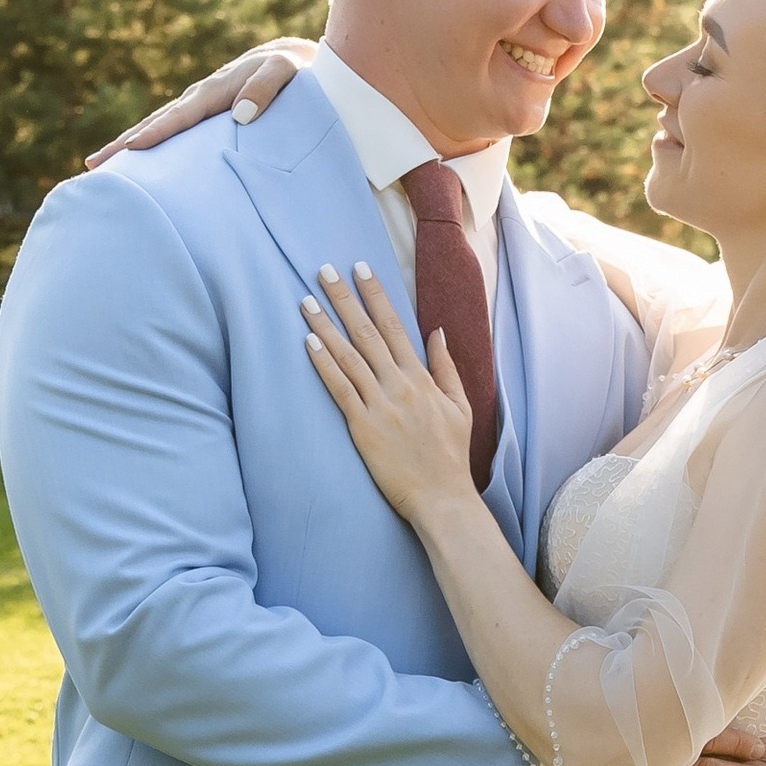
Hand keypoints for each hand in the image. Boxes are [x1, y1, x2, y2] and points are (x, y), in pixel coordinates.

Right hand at [85, 39, 313, 165]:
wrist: (294, 61)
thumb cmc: (293, 69)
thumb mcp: (284, 72)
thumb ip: (266, 88)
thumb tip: (241, 115)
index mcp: (213, 91)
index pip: (179, 116)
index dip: (156, 132)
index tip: (131, 149)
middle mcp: (199, 99)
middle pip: (155, 123)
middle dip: (124, 144)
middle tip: (94, 165)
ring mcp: (198, 108)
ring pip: (158, 127)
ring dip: (128, 146)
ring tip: (100, 166)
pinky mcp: (204, 118)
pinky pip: (172, 133)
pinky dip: (151, 146)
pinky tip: (137, 165)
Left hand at [302, 262, 476, 521]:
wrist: (442, 496)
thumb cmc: (451, 455)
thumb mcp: (460, 407)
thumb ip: (446, 368)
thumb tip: (437, 333)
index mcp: (421, 378)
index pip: (395, 326)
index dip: (375, 295)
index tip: (360, 269)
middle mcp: (400, 385)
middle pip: (367, 332)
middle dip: (344, 299)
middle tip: (324, 270)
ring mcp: (380, 405)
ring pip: (348, 356)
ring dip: (325, 325)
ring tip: (306, 300)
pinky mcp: (363, 427)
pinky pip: (340, 389)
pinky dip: (324, 364)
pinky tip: (308, 343)